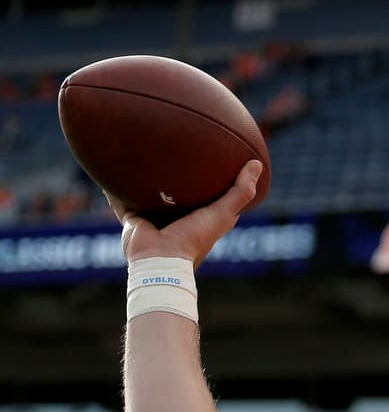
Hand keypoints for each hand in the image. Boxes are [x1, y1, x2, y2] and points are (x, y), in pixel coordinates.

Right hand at [107, 160, 262, 266]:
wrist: (159, 259)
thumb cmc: (194, 238)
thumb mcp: (223, 213)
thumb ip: (240, 191)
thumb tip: (257, 163)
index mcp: (201, 219)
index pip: (214, 199)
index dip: (219, 183)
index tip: (220, 162)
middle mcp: (178, 219)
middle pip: (178, 195)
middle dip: (178, 179)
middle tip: (176, 152)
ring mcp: (155, 220)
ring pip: (150, 196)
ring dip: (146, 182)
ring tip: (142, 156)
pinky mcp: (134, 220)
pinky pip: (121, 201)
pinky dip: (114, 189)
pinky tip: (108, 170)